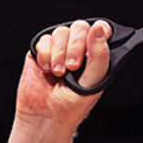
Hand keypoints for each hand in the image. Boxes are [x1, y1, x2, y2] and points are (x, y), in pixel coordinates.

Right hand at [0, 18, 110, 142]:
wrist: (47, 116)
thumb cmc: (72, 106)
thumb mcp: (94, 82)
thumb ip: (100, 56)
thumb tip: (100, 30)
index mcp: (94, 58)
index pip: (100, 31)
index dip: (100, 30)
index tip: (98, 35)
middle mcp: (77, 50)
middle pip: (80, 27)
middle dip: (76, 46)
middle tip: (73, 67)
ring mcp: (59, 49)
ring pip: (62, 32)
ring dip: (60, 53)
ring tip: (59, 73)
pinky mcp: (42, 51)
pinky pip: (45, 39)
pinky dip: (46, 55)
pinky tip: (47, 70)